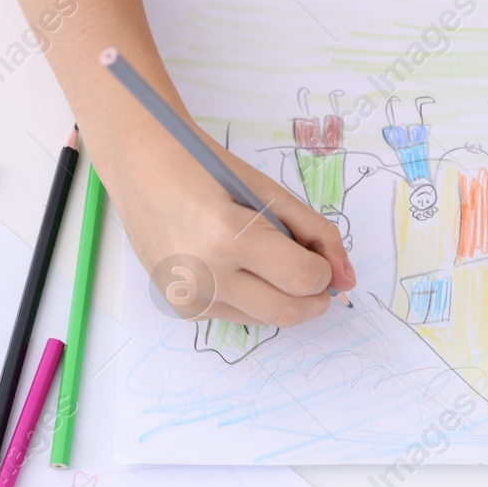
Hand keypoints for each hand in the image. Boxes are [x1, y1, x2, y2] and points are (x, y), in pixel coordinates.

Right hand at [100, 131, 355, 326]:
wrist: (140, 168)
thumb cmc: (206, 170)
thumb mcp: (270, 192)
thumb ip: (318, 234)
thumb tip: (347, 280)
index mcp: (228, 236)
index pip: (304, 279)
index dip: (322, 270)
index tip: (318, 256)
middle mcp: (204, 275)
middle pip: (288, 312)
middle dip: (312, 297)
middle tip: (312, 274)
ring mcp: (189, 297)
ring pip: (265, 319)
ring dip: (278, 296)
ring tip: (261, 257)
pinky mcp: (182, 309)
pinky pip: (237, 315)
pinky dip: (249, 296)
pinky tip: (230, 264)